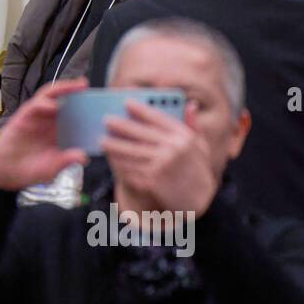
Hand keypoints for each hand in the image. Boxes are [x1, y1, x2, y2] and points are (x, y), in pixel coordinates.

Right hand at [0, 80, 89, 191]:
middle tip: (96, 88)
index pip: (78, 115)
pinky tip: (54, 105)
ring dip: (66, 89)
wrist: (6, 172)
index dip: (90, 109)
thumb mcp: (52, 168)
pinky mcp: (24, 116)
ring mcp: (38, 117)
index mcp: (61, 132)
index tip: (104, 105)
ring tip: (79, 86)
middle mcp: (51, 121)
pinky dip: (45, 103)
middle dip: (81, 93)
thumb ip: (66, 161)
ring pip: (53, 96)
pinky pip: (36, 105)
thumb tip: (84, 157)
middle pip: (68, 100)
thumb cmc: (30, 170)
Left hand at [100, 100, 217, 215]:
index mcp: (184, 137)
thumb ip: (193, 125)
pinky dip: (119, 164)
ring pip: (132, 152)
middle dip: (121, 126)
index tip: (126, 102)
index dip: (141, 109)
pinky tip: (112, 160)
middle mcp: (173, 149)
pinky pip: (131, 169)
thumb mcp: (202, 146)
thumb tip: (190, 104)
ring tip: (102, 141)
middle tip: (106, 120)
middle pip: (140, 133)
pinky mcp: (153, 181)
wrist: (200, 201)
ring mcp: (162, 165)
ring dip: (115, 146)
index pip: (158, 118)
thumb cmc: (198, 169)